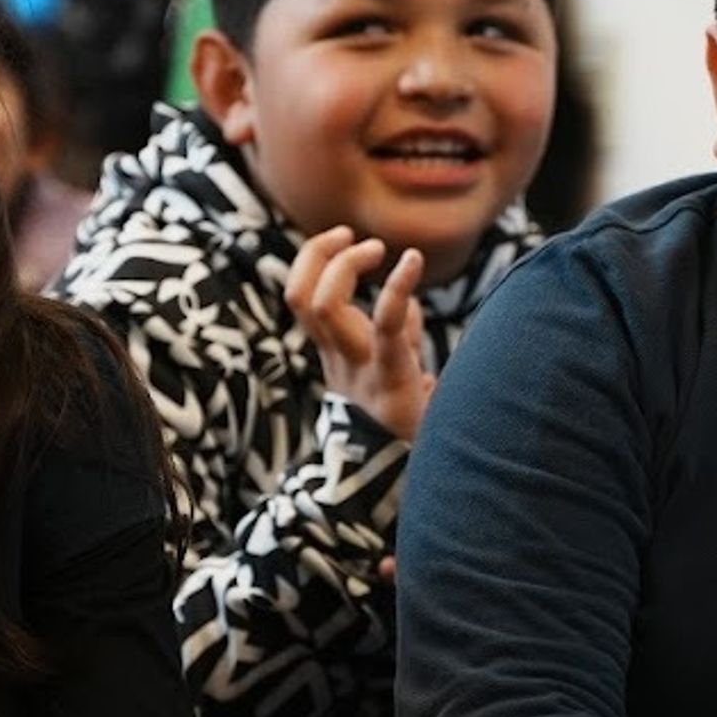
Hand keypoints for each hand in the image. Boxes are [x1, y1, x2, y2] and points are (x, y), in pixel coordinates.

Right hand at [285, 227, 435, 443]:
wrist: (416, 479)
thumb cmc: (414, 427)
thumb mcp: (400, 375)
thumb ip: (402, 339)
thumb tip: (412, 309)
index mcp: (335, 358)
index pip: (303, 300)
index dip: (313, 261)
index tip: (344, 239)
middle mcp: (337, 362)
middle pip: (301, 297)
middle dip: (318, 254)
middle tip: (352, 237)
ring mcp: (357, 371)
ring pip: (324, 305)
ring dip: (346, 264)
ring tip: (379, 250)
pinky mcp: (389, 379)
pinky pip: (384, 325)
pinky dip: (397, 287)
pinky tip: (413, 260)